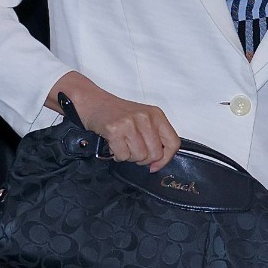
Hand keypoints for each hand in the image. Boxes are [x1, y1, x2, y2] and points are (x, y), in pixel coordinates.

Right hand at [50, 73, 179, 171]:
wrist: (94, 102)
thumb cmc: (118, 114)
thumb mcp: (143, 120)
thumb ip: (154, 138)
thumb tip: (157, 164)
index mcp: (156, 115)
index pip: (173, 143)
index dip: (166, 159)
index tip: (155, 165)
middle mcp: (146, 118)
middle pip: (155, 154)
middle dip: (142, 158)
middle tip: (132, 149)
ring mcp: (130, 123)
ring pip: (139, 156)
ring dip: (129, 156)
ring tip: (123, 144)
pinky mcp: (115, 130)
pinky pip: (123, 155)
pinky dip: (117, 155)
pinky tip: (114, 145)